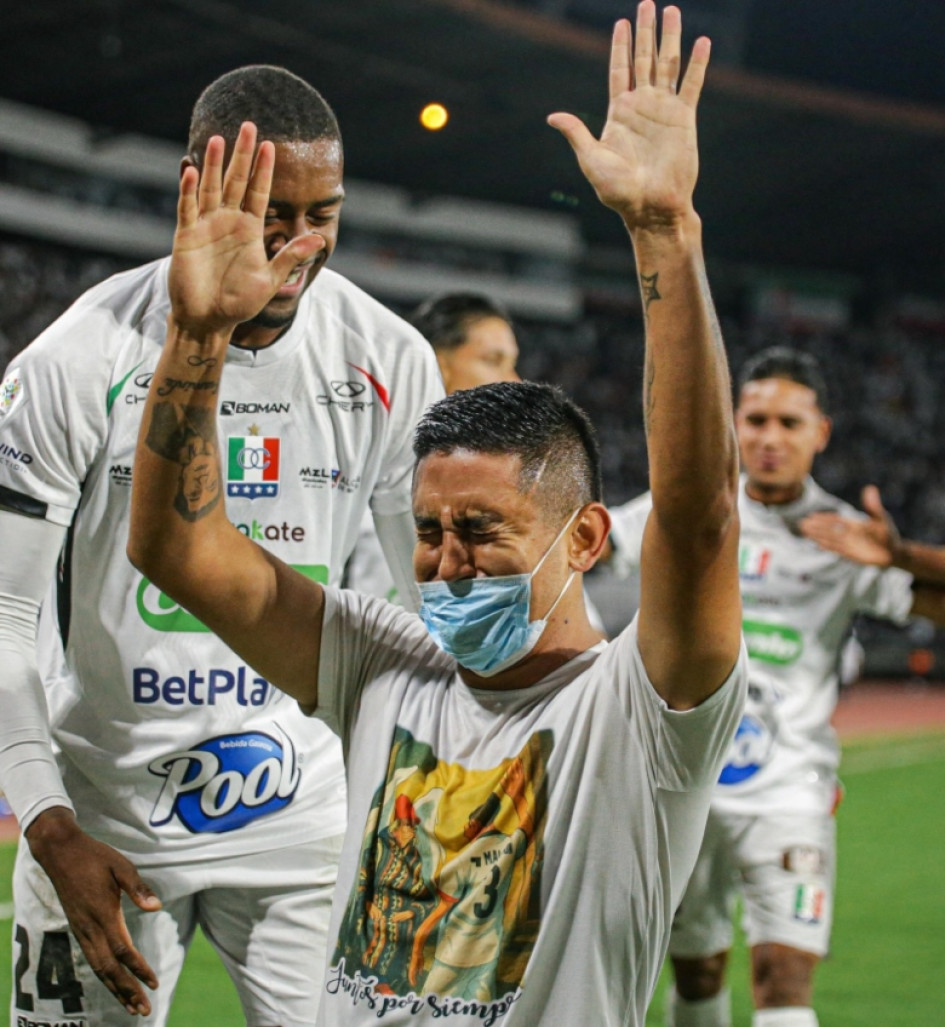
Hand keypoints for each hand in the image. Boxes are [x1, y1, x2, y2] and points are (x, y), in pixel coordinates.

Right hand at [26, 808, 160, 1015]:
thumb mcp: (121, 866)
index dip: (139, 969)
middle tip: (144, 1011)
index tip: (154, 983)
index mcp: (103, 914)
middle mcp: (90, 928)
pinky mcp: (77, 927)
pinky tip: (113, 982)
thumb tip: (156, 906)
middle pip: (109, 969)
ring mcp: (81, 930)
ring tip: (131, 1007)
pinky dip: (104, 975)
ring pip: (98, 968)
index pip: (123, 950)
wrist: (60, 853)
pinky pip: (91, 958)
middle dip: (127, 991)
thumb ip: (138, 888)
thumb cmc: (94, 856)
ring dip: (115, 989)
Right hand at [169, 121, 324, 337]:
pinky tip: (190, 169)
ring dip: (212, 164)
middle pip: (236, 181)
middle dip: (242, 155)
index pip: (260, 192)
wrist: (209, 319)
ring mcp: (206, 226)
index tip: (271, 145)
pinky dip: (188, 189)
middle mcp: (228, 222)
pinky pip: (187, 207)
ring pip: (210, 187)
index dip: (265, 169)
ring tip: (218, 138)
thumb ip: (290, 256)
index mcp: (250, 230)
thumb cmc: (240, 302)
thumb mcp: (270, 279)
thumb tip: (320, 238)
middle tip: (249, 125)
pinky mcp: (186, 235)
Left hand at [548, 2, 707, 231]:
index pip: (619, 70)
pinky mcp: (684, 119)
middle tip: (647, 3)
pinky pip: (691, 85)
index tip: (621, 22)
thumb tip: (552, 117)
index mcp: (619, 114)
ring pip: (667, 64)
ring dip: (669, 38)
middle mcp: (642, 107)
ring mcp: (664, 111)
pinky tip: (702, 41)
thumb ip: (577, 134)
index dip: (620, 46)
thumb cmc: (619, 191)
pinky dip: (697, 63)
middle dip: (645, 32)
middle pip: (643, 59)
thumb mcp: (592, 160)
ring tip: (671, 11)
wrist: (651, 207)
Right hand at [799, 485, 898, 566]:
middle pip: (829, 529)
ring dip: (817, 535)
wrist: (893, 552)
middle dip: (815, 526)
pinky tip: (817, 545)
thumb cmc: (888, 534)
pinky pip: (836, 549)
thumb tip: (870, 488)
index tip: (812, 515)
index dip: (824, 518)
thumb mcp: (881, 518)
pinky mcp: (851, 554)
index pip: (835, 520)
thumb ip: (873, 506)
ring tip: (804, 531)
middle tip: (801, 523)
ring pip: (829, 538)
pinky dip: (827, 546)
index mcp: (854, 524)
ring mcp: (849, 544)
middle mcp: (849, 534)